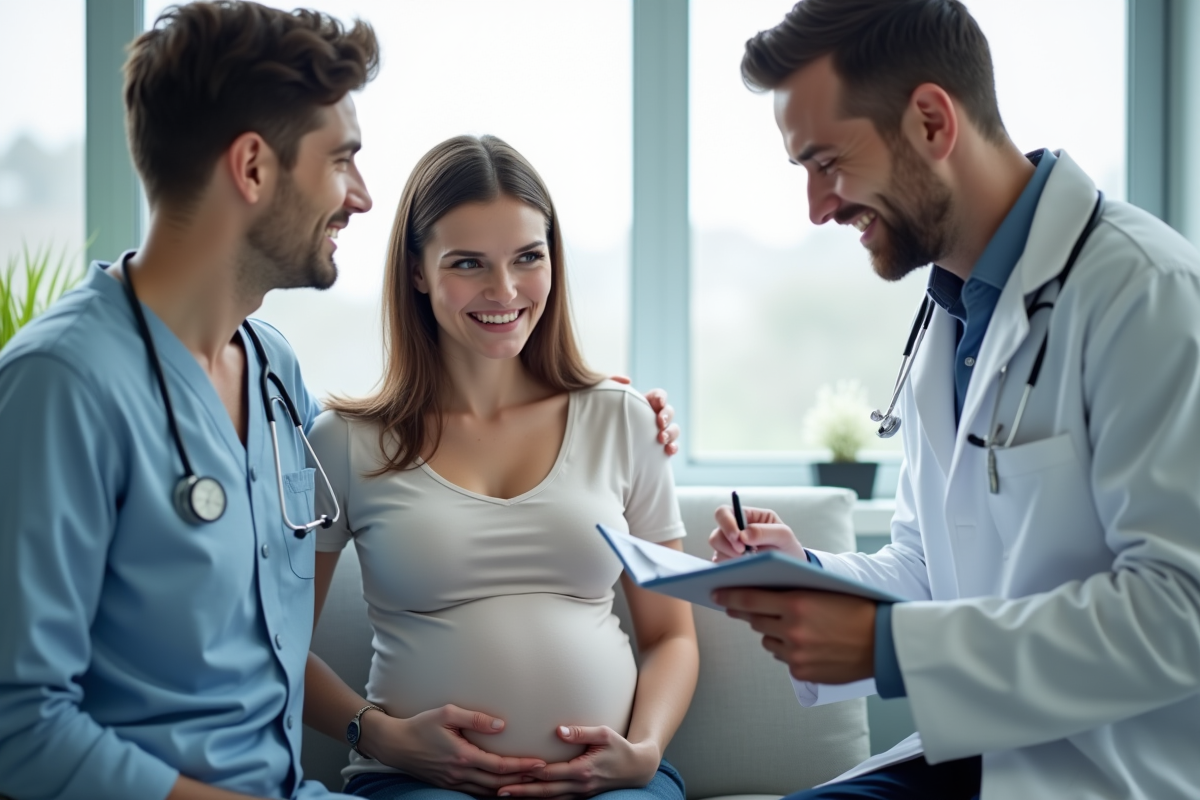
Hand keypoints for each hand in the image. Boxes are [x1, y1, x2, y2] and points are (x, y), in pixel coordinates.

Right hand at [361, 704, 545, 794]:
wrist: (394, 744)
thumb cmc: (420, 725)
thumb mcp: (447, 713)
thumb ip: (475, 718)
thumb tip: (501, 726)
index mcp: (462, 756)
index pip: (499, 766)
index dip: (521, 766)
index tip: (540, 764)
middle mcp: (459, 773)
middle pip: (498, 783)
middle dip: (522, 781)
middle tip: (544, 776)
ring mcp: (453, 782)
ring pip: (487, 792)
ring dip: (509, 789)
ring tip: (529, 784)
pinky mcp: (447, 784)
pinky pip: (475, 793)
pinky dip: (491, 792)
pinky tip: (502, 788)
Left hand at [496, 725, 659, 799]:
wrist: (637, 769)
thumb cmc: (620, 747)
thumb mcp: (604, 734)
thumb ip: (580, 732)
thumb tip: (558, 731)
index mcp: (583, 770)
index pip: (551, 772)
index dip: (531, 772)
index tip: (512, 770)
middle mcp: (580, 786)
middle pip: (545, 791)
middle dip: (522, 791)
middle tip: (499, 791)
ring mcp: (581, 794)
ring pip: (550, 799)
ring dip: (528, 798)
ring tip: (507, 796)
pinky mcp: (581, 796)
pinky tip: (528, 798)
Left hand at [609, 377, 679, 456]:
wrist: (603, 439)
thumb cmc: (605, 415)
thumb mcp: (605, 396)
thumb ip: (612, 382)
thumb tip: (628, 380)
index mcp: (646, 403)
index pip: (659, 396)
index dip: (661, 397)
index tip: (659, 402)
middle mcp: (655, 417)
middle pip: (669, 412)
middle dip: (667, 416)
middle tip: (659, 422)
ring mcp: (659, 432)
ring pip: (674, 429)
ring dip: (671, 432)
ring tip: (662, 438)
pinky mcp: (659, 448)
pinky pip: (672, 446)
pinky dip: (674, 447)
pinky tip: (668, 450)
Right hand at [709, 504, 806, 561]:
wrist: (791, 570)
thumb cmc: (787, 546)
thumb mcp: (784, 535)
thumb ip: (765, 532)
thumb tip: (742, 536)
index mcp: (746, 517)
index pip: (724, 512)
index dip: (726, 523)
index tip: (737, 537)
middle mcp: (733, 532)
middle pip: (716, 535)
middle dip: (728, 545)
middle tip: (743, 553)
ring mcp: (729, 549)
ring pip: (717, 552)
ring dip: (732, 559)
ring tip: (751, 562)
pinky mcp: (728, 565)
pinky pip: (721, 567)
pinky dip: (732, 569)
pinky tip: (746, 571)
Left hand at [713, 588, 876, 683]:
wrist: (885, 642)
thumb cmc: (857, 608)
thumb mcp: (824, 590)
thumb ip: (792, 591)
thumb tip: (761, 590)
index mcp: (796, 604)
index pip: (749, 598)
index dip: (729, 595)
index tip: (716, 592)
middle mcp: (792, 630)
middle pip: (754, 620)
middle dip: (748, 612)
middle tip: (738, 605)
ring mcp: (796, 654)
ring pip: (767, 639)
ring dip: (771, 631)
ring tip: (788, 624)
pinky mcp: (802, 672)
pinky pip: (783, 657)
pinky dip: (788, 649)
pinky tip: (804, 642)